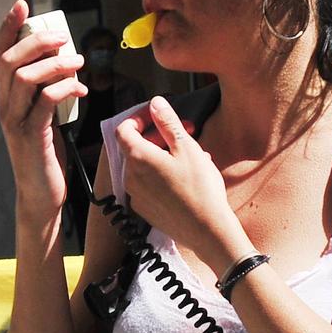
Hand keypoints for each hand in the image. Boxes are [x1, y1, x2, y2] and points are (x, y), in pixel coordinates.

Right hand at [0, 0, 85, 214]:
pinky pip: (44, 102)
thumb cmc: (45, 153)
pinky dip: (64, 88)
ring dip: (55, 64)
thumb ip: (46, 91)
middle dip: (37, 41)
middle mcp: (4, 106)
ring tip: (78, 62)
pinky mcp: (30, 137)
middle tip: (64, 38)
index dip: (6, 28)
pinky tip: (80, 87)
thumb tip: (65, 62)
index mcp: (5, 98)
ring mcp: (14, 122)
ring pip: (25, 78)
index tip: (21, 5)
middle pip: (9, 61)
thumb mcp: (43, 116)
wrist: (41, 193)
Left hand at [112, 97, 241, 273]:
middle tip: (186, 131)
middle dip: (158, 135)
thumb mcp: (187, 147)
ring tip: (191, 154)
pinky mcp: (145, 209)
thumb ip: (168, 122)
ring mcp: (136, 195)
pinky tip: (185, 175)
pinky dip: (161, 174)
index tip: (158, 115)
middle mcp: (130, 177)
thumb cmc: (200, 188)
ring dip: (162, 154)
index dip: (139, 117)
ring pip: (143, 165)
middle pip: (135, 146)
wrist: (207, 230)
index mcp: (138, 158)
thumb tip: (155, 103)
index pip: (124, 129)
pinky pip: (148, 184)